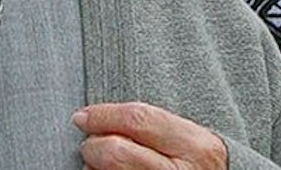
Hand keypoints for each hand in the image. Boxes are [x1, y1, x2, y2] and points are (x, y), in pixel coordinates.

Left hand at [73, 102, 226, 168]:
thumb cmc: (197, 164)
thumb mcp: (188, 138)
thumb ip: (153, 124)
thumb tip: (96, 116)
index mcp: (196, 146)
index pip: (137, 120)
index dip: (103, 115)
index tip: (83, 116)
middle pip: (116, 152)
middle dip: (94, 145)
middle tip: (91, 144)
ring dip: (93, 168)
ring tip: (99, 163)